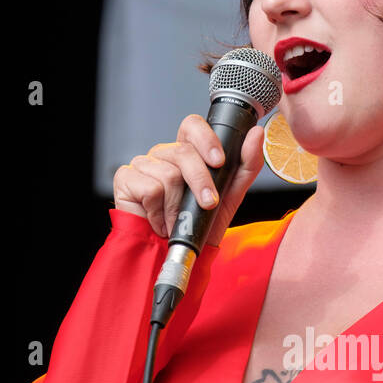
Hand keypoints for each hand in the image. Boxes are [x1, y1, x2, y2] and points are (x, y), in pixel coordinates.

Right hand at [113, 113, 265, 247]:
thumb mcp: (231, 194)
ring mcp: (143, 164)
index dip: (206, 138)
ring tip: (178, 221)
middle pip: (183, 151)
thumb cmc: (200, 224)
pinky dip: (159, 212)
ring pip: (168, 174)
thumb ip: (246, 164)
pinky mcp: (126, 179)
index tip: (219, 161)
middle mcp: (164, 154)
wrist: (178, 256)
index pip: (192, 126)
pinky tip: (160, 221)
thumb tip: (256, 134)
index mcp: (186, 152)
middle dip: (201, 181)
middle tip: (208, 203)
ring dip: (179, 207)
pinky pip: (150, 189)